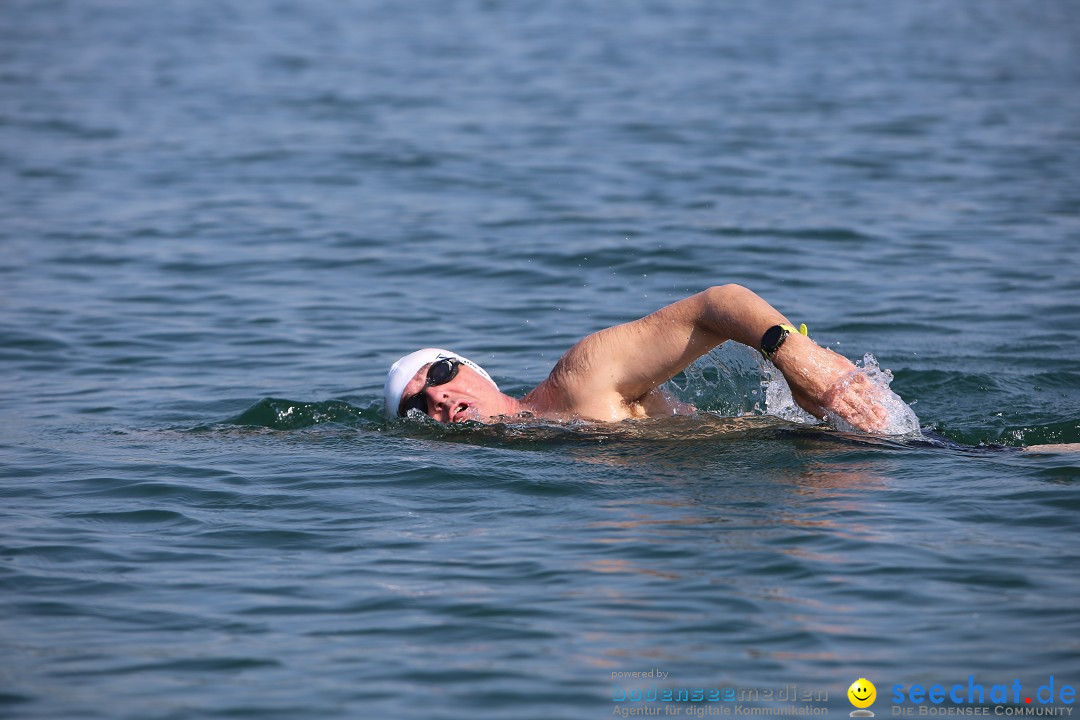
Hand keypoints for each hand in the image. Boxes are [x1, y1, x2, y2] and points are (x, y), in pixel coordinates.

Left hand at [771, 334, 889, 432]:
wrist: (797, 354)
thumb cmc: (797, 379)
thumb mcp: (802, 401)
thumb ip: (818, 412)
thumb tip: (830, 420)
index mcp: (829, 401)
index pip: (850, 416)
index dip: (863, 424)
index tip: (871, 430)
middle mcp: (840, 390)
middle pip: (862, 407)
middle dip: (873, 418)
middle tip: (883, 425)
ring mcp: (846, 377)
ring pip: (866, 393)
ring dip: (876, 404)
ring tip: (885, 413)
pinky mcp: (847, 366)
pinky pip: (864, 378)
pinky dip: (873, 387)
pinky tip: (880, 394)